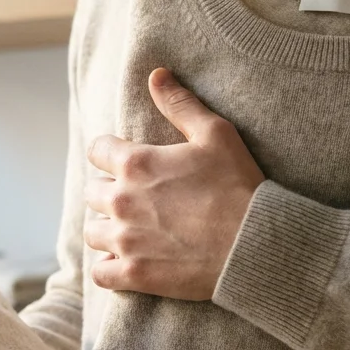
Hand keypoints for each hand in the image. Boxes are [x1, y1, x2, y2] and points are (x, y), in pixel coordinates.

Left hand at [84, 68, 264, 299]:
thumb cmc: (239, 186)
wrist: (256, 244)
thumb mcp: (216, 134)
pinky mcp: (134, 275)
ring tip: (130, 230)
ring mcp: (125, 240)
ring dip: (108, 229)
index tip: (126, 162)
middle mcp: (122, 201)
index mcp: (136, 164)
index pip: (98, 151)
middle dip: (110, 192)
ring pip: (93, 232)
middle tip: (136, 199)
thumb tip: (155, 75)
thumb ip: (180, 104)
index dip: (111, 154)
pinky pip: (101, 273)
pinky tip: (126, 262)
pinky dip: (109, 268)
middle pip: (92, 193)